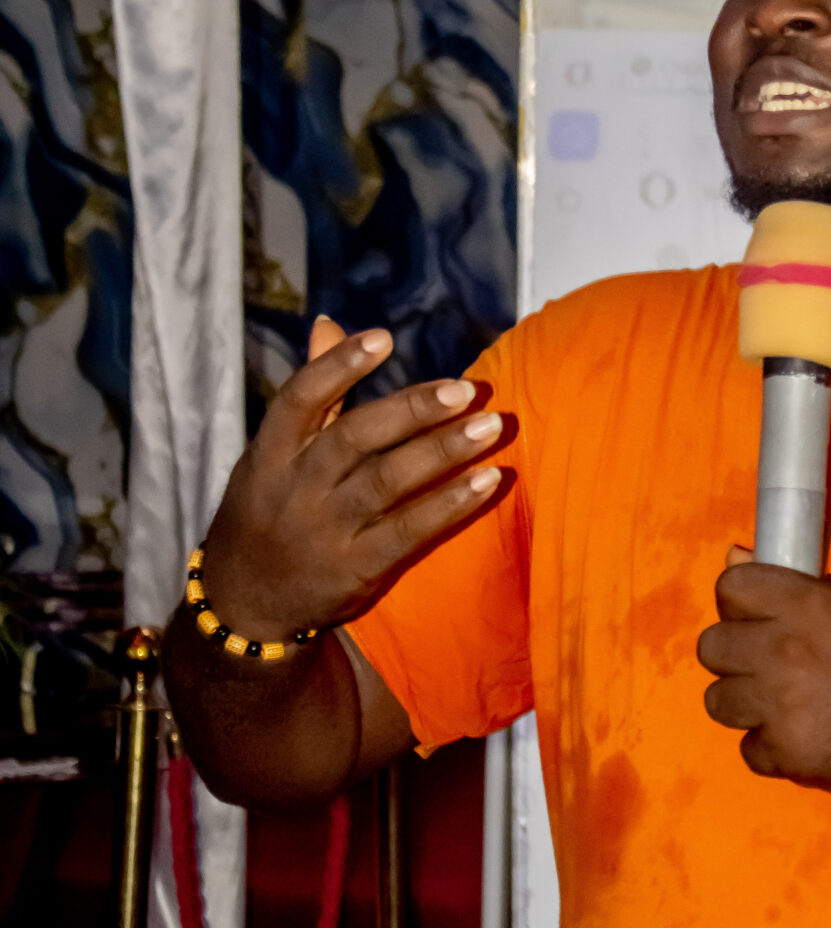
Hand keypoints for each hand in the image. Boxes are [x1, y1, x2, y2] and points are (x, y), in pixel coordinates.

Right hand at [197, 314, 506, 643]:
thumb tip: (329, 324)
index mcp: (270, 454)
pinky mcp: (356, 568)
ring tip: (491, 426)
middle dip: (411, 410)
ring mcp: (326, 531)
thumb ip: (312, 393)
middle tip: (464, 388)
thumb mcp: (271, 455)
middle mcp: (296, 489)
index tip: (383, 338)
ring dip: (443, 452)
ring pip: (387, 483)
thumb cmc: (267, 512)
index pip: (299, 400)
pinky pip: (409, 532)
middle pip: (355, 439)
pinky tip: (489, 481)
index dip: (338, 366)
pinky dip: (450, 506)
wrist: (243, 603)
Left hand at [697, 553, 830, 790]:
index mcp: (807, 604)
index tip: (758, 617)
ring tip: (786, 705)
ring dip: (746, 703)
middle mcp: (786, 650)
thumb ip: (793, 583)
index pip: (730, 587)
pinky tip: (806, 737)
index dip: (740, 603)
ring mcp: (781, 706)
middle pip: (711, 647)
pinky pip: (748, 748)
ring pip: (718, 701)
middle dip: (736, 655)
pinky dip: (772, 748)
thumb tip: (733, 556)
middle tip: (771, 665)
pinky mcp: (786, 753)